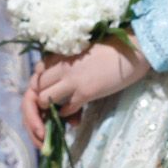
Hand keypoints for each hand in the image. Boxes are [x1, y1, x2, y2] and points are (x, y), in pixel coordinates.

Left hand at [26, 38, 150, 144]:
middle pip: (34, 89)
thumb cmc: (111, 50)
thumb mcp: (82, 55)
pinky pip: (65, 109)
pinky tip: (75, 117)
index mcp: (60, 55)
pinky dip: (67, 116)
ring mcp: (72, 79)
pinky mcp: (85, 92)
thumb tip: (59, 85)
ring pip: (43, 99)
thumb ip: (67, 66)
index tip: (46, 100)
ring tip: (59, 116)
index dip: (37, 90)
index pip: (36, 76)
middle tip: (48, 114)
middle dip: (37, 104)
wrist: (133, 50)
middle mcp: (62, 67)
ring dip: (49, 110)